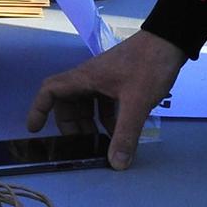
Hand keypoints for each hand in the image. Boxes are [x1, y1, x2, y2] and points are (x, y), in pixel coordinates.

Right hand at [26, 29, 187, 169]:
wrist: (170, 41)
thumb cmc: (148, 66)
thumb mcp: (136, 102)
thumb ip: (126, 134)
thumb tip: (116, 165)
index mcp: (84, 78)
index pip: (50, 90)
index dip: (39, 109)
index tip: (35, 129)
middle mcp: (89, 79)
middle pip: (68, 104)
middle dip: (71, 127)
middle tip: (80, 148)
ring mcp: (104, 81)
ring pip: (87, 107)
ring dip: (90, 126)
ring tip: (100, 147)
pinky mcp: (119, 83)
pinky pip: (104, 105)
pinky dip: (107, 121)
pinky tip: (119, 136)